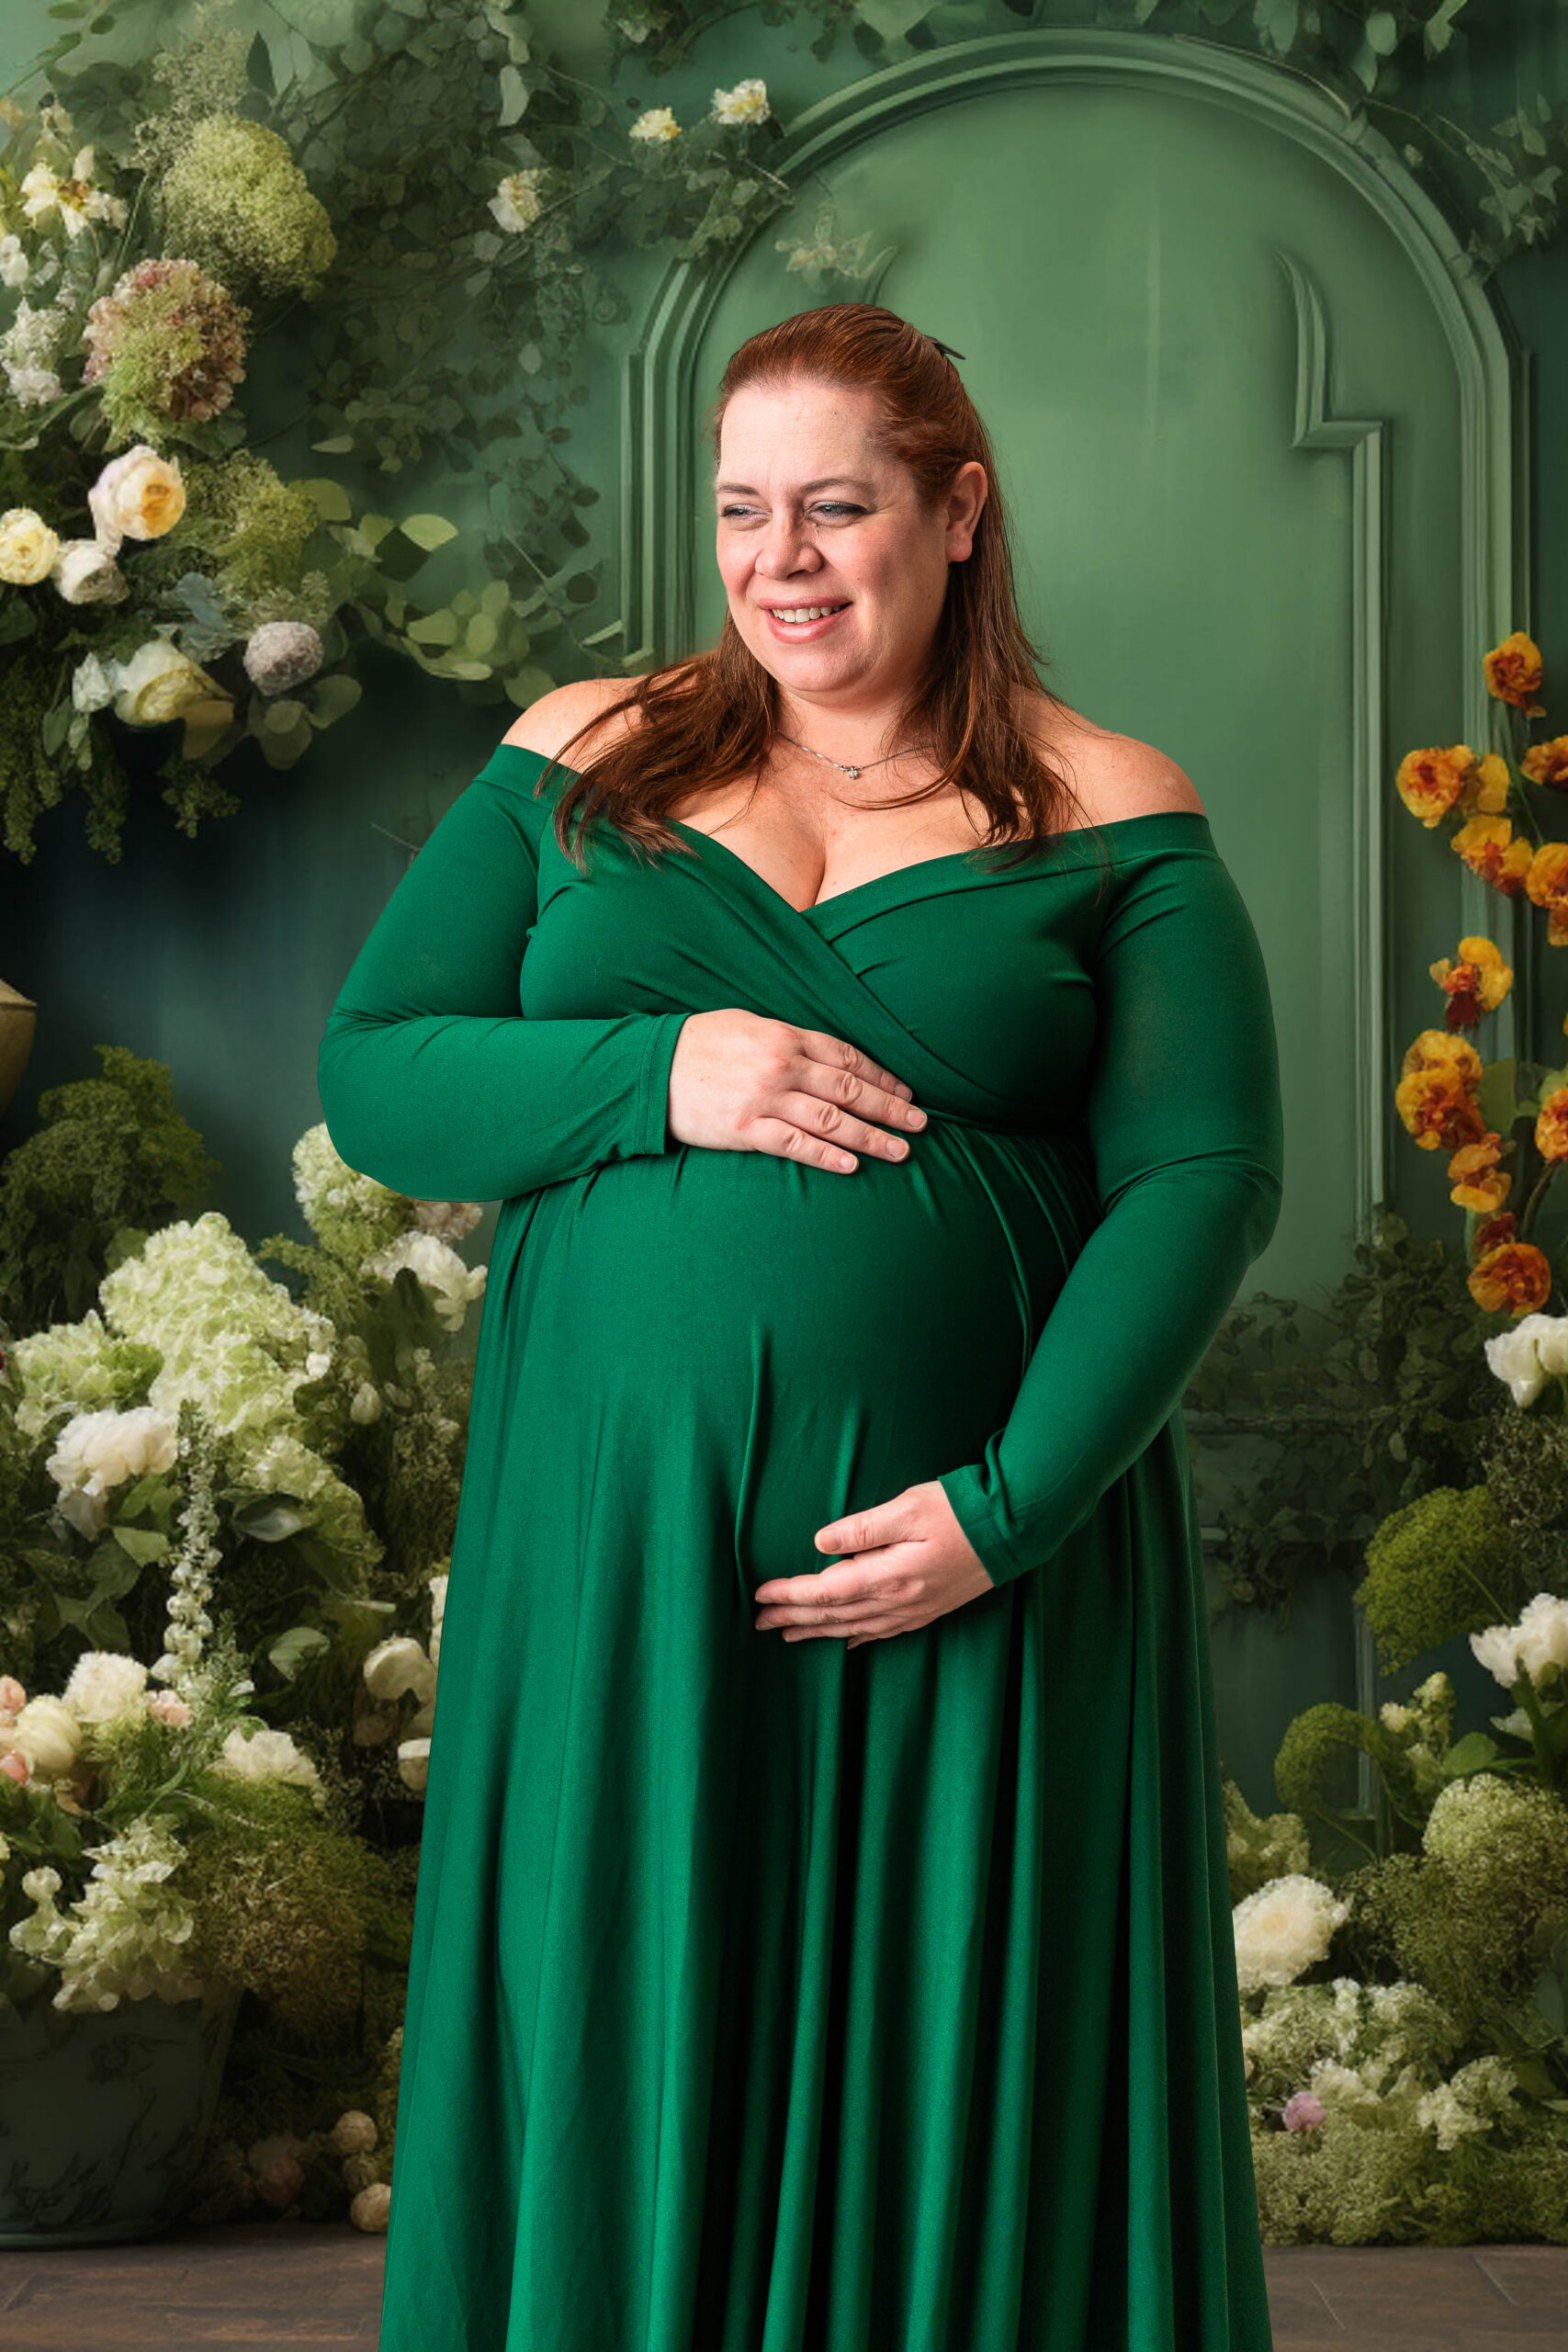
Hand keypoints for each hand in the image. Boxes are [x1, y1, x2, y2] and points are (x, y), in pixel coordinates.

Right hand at [667, 1009, 926, 1172]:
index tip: (906, 1092)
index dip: (882, 1075)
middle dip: (890, 1108)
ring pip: (831, 1120)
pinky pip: (795, 1145)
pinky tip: (852, 1166)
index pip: (847, 1056)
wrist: (648, 1068)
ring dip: (870, 1137)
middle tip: (921, 1124)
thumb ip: (788, 1040)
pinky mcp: (745, 1129)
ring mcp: (764, 1099)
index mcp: (784, 1035)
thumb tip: (825, 1056)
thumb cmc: (698, 1043)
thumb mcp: (747, 1025)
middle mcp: (781, 1066)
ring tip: (900, 1151)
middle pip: (849, 1089)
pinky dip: (826, 1156)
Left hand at [753, 1479, 994, 1645]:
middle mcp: (898, 1601)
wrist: (1013, 1530)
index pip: (825, 1591)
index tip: (760, 1594)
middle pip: (834, 1615)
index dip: (790, 1595)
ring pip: (854, 1628)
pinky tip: (844, 1641)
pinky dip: (856, 1637)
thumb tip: (820, 1543)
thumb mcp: (907, 1506)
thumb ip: (862, 1528)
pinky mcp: (928, 1609)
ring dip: (818, 1631)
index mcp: (888, 1575)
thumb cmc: (959, 1510)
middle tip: (758, 1621)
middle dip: (793, 1618)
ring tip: (788, 1634)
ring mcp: (914, 1610)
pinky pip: (882, 1632)